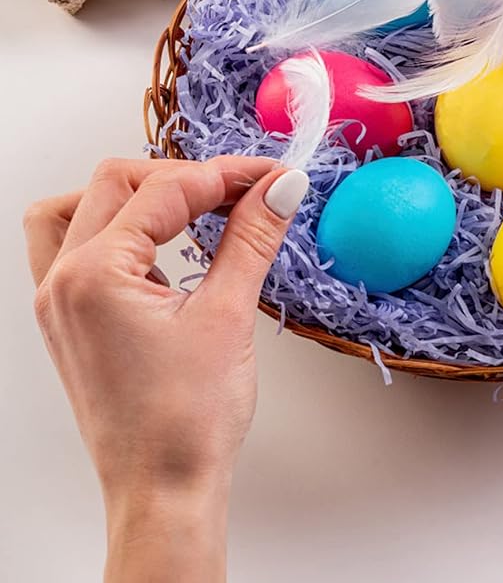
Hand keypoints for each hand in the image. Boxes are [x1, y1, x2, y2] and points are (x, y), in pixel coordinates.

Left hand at [25, 156, 308, 582]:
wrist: (163, 491)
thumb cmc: (186, 421)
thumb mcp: (229, 314)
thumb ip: (251, 237)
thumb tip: (279, 187)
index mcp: (93, 275)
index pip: (164, 190)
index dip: (226, 174)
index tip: (272, 175)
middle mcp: (62, 282)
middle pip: (116, 183)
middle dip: (187, 177)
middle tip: (246, 190)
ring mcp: (60, 302)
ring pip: (80, 208)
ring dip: (136, 195)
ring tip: (192, 208)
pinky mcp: (72, 319)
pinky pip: (79, 246)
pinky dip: (121, 229)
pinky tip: (166, 247)